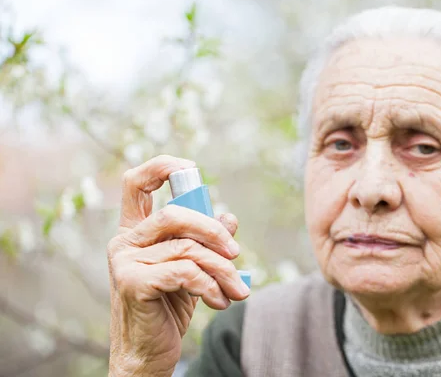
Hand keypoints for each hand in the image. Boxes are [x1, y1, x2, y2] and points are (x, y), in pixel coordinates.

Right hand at [107, 155, 249, 376]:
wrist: (148, 353)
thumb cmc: (168, 307)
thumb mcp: (191, 268)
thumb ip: (205, 242)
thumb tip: (229, 217)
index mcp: (135, 232)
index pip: (135, 182)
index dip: (161, 166)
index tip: (191, 169)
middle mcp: (124, 242)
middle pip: (174, 213)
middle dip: (213, 231)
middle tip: (236, 253)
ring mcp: (125, 262)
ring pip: (187, 248)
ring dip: (222, 269)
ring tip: (237, 290)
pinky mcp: (133, 283)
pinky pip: (185, 271)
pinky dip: (211, 285)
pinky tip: (221, 300)